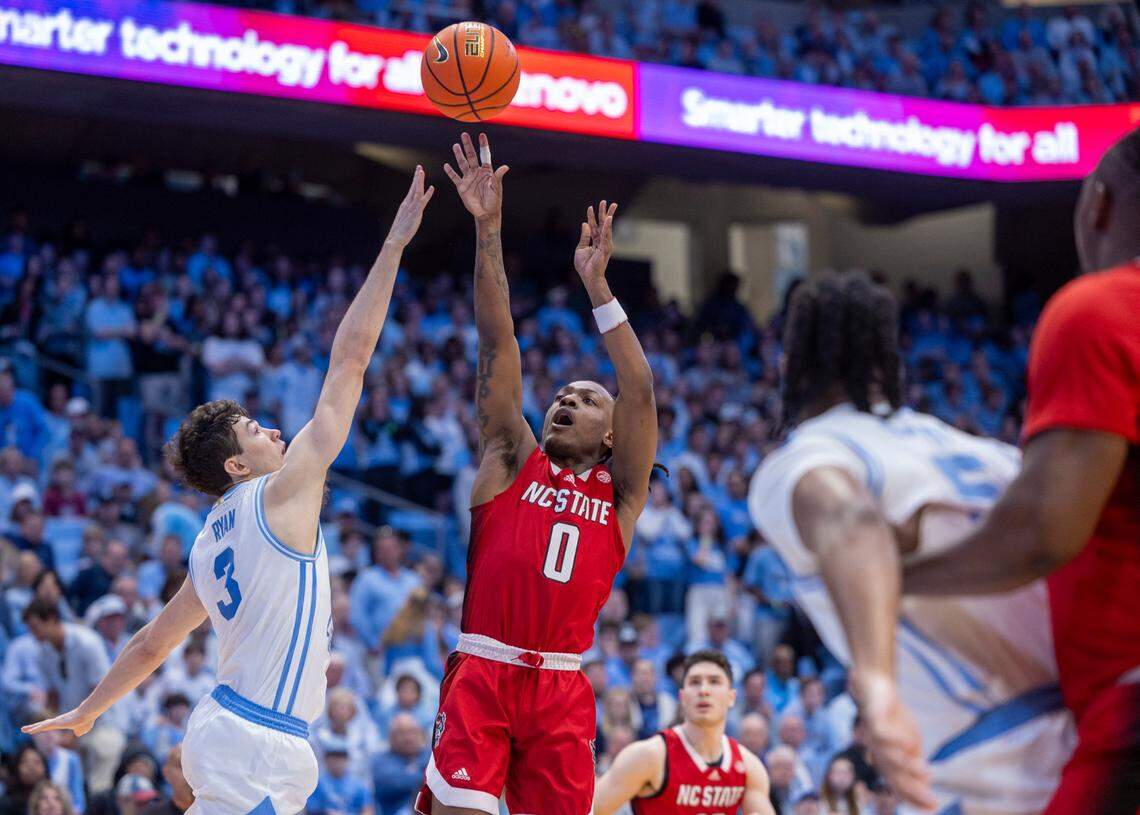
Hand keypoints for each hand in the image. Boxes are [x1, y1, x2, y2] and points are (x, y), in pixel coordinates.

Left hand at [22, 707, 97, 737]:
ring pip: (42, 725)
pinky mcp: (57, 721)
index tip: (33, 729)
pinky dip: (37, 728)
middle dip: (33, 727)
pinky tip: (31, 731)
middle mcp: (58, 721)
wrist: (88, 714)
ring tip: (23, 730)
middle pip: (42, 725)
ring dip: (32, 728)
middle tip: (23, 729)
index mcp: (62, 723)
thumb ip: (79, 731)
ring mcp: (57, 721)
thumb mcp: (83, 729)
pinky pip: (45, 726)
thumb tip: (78, 733)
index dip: (41, 728)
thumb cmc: (87, 720)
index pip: (49, 726)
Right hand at [385, 165, 434, 248]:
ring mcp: (411, 208)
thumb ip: (408, 215)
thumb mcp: (404, 221)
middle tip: (419, 167)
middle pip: (413, 188)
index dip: (414, 181)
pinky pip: (422, 202)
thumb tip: (410, 213)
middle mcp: (407, 204)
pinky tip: (432, 188)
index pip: (411, 190)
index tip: (417, 172)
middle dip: (416, 177)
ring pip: (416, 192)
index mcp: (405, 205)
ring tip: (422, 171)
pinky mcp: (415, 214)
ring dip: (419, 181)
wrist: (395, 239)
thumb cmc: (399, 233)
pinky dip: (427, 194)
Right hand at [444, 132, 507, 223]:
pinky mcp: (462, 187)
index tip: (481, 135)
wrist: (486, 213)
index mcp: (487, 171)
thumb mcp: (496, 188)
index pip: (484, 155)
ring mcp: (468, 179)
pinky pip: (455, 177)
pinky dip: (450, 172)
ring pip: (462, 164)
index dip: (483, 145)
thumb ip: (498, 176)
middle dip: (468, 146)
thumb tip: (505, 167)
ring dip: (459, 155)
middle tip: (464, 135)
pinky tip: (446, 165)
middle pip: (471, 156)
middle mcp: (477, 172)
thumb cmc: (494, 201)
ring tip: (455, 145)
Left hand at [574, 199, 616, 284]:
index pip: (594, 226)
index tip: (590, 207)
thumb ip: (584, 236)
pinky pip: (606, 235)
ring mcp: (605, 244)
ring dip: (608, 215)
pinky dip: (608, 226)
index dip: (592, 217)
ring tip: (611, 205)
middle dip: (604, 212)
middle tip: (605, 201)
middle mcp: (602, 241)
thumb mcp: (581, 248)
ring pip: (607, 227)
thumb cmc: (584, 265)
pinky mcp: (606, 248)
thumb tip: (585, 224)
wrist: (588, 276)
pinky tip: (609, 218)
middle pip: (603, 224)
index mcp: (595, 241)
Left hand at [852, 672, 936, 810]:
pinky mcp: (872, 719)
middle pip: (893, 775)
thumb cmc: (892, 716)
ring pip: (887, 756)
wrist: (876, 687)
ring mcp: (873, 736)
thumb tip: (925, 781)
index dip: (914, 797)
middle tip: (932, 801)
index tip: (934, 808)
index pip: (899, 783)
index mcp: (886, 759)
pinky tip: (910, 745)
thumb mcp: (909, 740)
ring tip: (926, 771)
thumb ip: (914, 759)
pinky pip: (882, 733)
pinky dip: (896, 740)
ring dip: (907, 765)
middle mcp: (878, 752)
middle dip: (912, 789)